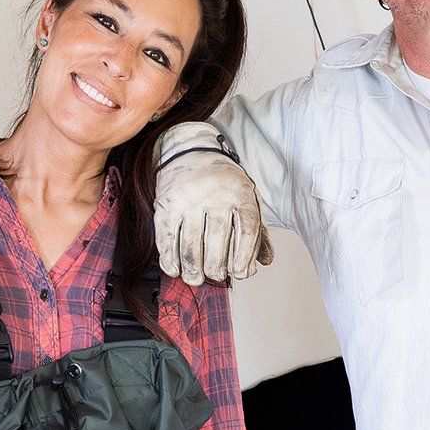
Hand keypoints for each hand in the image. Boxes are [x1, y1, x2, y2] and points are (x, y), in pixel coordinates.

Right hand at [154, 123, 273, 284]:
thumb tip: (264, 262)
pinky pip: (166, 237)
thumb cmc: (223, 181)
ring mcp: (188, 198)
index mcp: (240, 192)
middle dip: (216, 266)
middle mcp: (215, 193)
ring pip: (190, 242)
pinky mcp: (165, 204)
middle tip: (215, 277)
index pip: (247, 228)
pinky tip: (174, 269)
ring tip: (195, 279)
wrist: (190, 151)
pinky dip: (169, 258)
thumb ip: (257, 230)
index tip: (240, 274)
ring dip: (192, 268)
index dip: (244, 255)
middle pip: (217, 238)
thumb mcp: (247, 197)